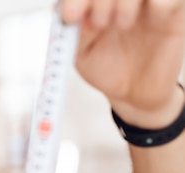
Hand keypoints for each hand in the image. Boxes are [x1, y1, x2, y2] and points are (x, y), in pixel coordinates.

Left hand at [61, 0, 184, 126]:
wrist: (133, 93)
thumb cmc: (107, 70)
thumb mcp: (81, 54)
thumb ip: (74, 32)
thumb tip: (69, 15)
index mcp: (94, 4)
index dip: (78, 0)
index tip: (71, 17)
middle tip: (99, 24)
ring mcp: (146, 2)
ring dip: (126, 1)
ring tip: (122, 26)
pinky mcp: (173, 11)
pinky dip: (158, 7)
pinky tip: (152, 23)